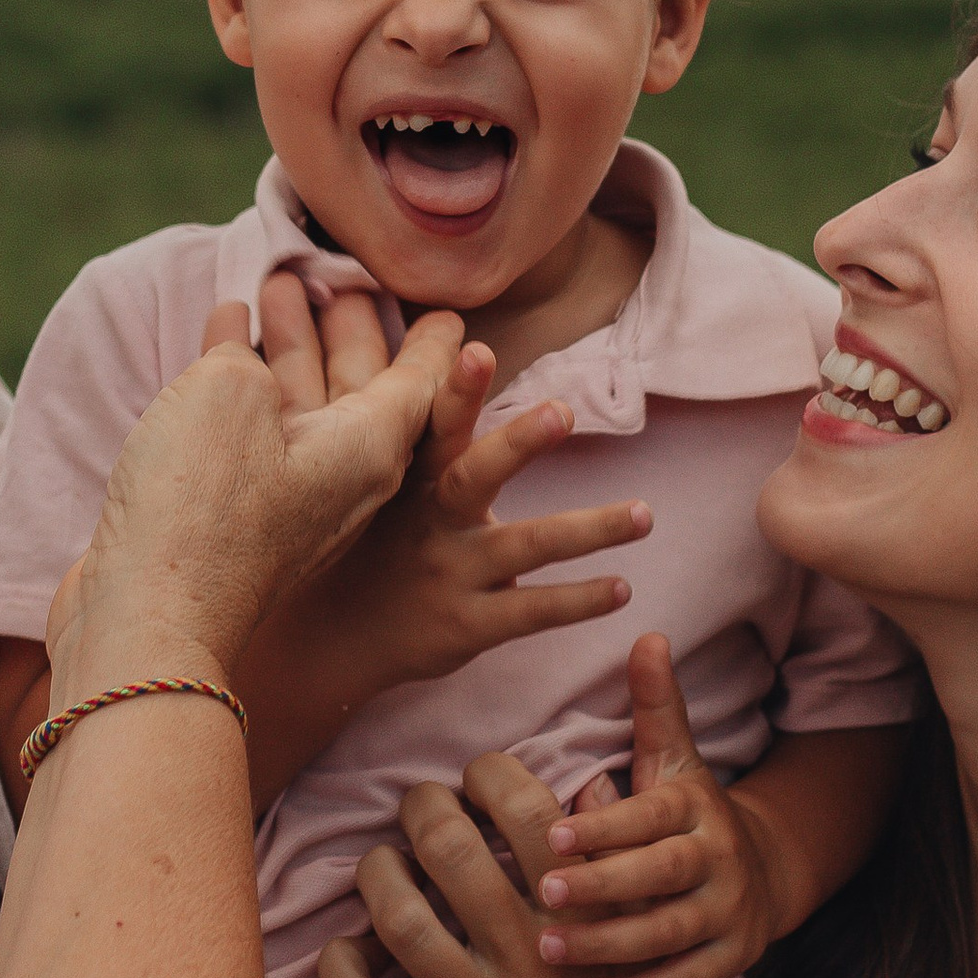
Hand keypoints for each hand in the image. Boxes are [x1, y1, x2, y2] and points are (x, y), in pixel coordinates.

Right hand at [53, 300, 464, 691]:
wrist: (149, 620)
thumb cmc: (201, 500)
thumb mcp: (228, 393)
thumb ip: (242, 363)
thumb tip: (240, 368)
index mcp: (369, 447)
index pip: (418, 381)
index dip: (431, 341)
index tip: (451, 315)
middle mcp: (342, 478)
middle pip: (357, 387)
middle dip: (346, 328)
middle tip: (338, 278)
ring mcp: (288, 505)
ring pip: (301, 408)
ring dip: (286, 347)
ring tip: (268, 288)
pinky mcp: (237, 523)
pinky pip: (256, 438)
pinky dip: (243, 387)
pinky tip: (219, 347)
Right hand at [250, 275, 650, 713]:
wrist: (332, 637)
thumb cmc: (372, 539)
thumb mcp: (378, 483)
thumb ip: (414, 426)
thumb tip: (442, 340)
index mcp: (412, 478)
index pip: (432, 425)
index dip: (455, 390)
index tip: (477, 350)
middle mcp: (430, 520)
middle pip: (473, 475)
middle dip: (517, 442)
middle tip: (563, 410)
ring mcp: (449, 573)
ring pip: (524, 547)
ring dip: (588, 529)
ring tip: (645, 514)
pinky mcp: (466, 624)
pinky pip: (530, 611)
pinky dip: (577, 600)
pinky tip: (623, 588)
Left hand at [317, 743, 730, 977]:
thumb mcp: (655, 965)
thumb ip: (620, 874)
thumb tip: (590, 785)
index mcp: (580, 928)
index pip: (528, 813)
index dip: (492, 774)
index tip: (479, 776)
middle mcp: (522, 962)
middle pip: (447, 845)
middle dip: (423, 805)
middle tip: (421, 805)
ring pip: (395, 915)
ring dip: (376, 872)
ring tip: (383, 864)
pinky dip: (339, 969)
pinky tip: (349, 951)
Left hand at [530, 633, 781, 977]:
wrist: (764, 872)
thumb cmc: (688, 811)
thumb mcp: (676, 758)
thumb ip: (655, 705)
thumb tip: (647, 632)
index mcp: (696, 807)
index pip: (650, 818)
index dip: (604, 827)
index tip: (550, 836)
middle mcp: (719, 860)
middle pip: (663, 877)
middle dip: (604, 887)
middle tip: (543, 895)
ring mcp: (729, 914)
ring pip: (671, 936)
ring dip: (610, 947)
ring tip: (549, 952)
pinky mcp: (731, 961)